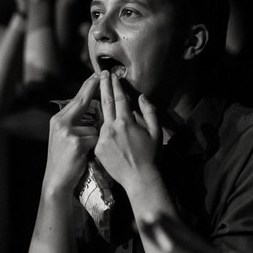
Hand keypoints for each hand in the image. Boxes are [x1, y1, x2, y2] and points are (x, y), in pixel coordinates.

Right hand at [44, 73, 99, 193]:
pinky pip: (96, 138)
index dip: (87, 86)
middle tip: (103, 74)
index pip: (75, 99)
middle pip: (82, 102)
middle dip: (93, 87)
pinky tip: (86, 156)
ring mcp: (68, 132)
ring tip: (84, 151)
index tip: (96, 75)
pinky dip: (96, 147)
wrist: (57, 180)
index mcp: (58, 120)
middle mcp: (60, 122)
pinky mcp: (76, 143)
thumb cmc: (64, 160)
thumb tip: (91, 111)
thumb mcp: (63, 138)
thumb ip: (73, 123)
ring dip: (96, 138)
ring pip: (94, 126)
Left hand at [94, 71, 160, 192]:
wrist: (139, 178)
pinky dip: (102, 128)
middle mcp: (111, 127)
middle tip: (101, 74)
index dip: (115, 85)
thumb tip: (141, 97)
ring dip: (101, 106)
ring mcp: (102, 138)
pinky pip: (98, 134)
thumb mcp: (156, 132)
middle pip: (105, 102)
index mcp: (126, 122)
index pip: (118, 98)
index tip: (111, 75)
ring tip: (100, 94)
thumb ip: (149, 112)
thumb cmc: (151, 155)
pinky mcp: (97, 148)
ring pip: (101, 118)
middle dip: (103, 86)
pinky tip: (105, 126)